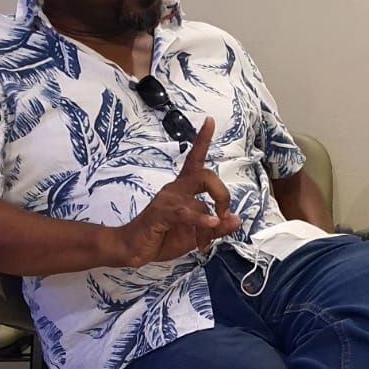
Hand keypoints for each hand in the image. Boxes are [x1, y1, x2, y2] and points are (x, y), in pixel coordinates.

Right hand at [119, 116, 240, 265]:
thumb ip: (217, 227)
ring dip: (211, 218)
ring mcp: (166, 200)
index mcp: (183, 189)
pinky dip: (201, 220)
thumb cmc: (162, 237)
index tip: (209, 120)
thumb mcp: (197, 235)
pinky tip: (211, 225)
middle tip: (224, 214)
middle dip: (222, 194)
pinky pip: (184, 212)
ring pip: (198, 197)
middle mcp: (175, 189)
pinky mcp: (160, 214)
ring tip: (211, 233)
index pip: (194, 158)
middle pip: (205, 175)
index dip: (202, 139)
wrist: (132, 248)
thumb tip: (236, 219)